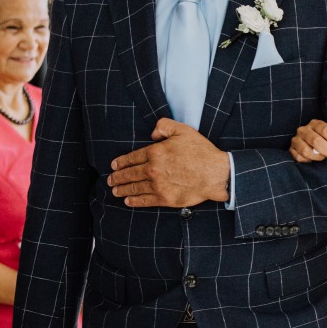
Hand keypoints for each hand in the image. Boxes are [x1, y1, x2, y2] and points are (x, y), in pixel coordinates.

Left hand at [107, 118, 230, 207]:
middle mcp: (153, 169)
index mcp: (155, 152)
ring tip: (115, 191)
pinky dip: (134, 201)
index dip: (121, 162)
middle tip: (111, 180)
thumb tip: (152, 133)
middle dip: (118, 177)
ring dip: (123, 190)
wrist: (215, 174)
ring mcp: (158, 185)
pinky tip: (128, 201)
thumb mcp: (183, 130)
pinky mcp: (165, 198)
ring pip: (135, 188)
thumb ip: (164, 126)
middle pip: (130, 174)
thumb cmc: (201, 152)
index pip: (132, 158)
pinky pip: (145, 200)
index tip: (114, 166)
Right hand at [290, 120, 326, 163]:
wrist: (310, 146)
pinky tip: (313, 160)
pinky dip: (308, 161)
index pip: (325, 130)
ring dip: (318, 157)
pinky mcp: (291, 150)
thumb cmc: (325, 142)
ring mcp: (295, 140)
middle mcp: (303, 130)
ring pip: (306, 151)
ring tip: (323, 158)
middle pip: (316, 140)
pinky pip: (299, 158)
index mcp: (315, 124)